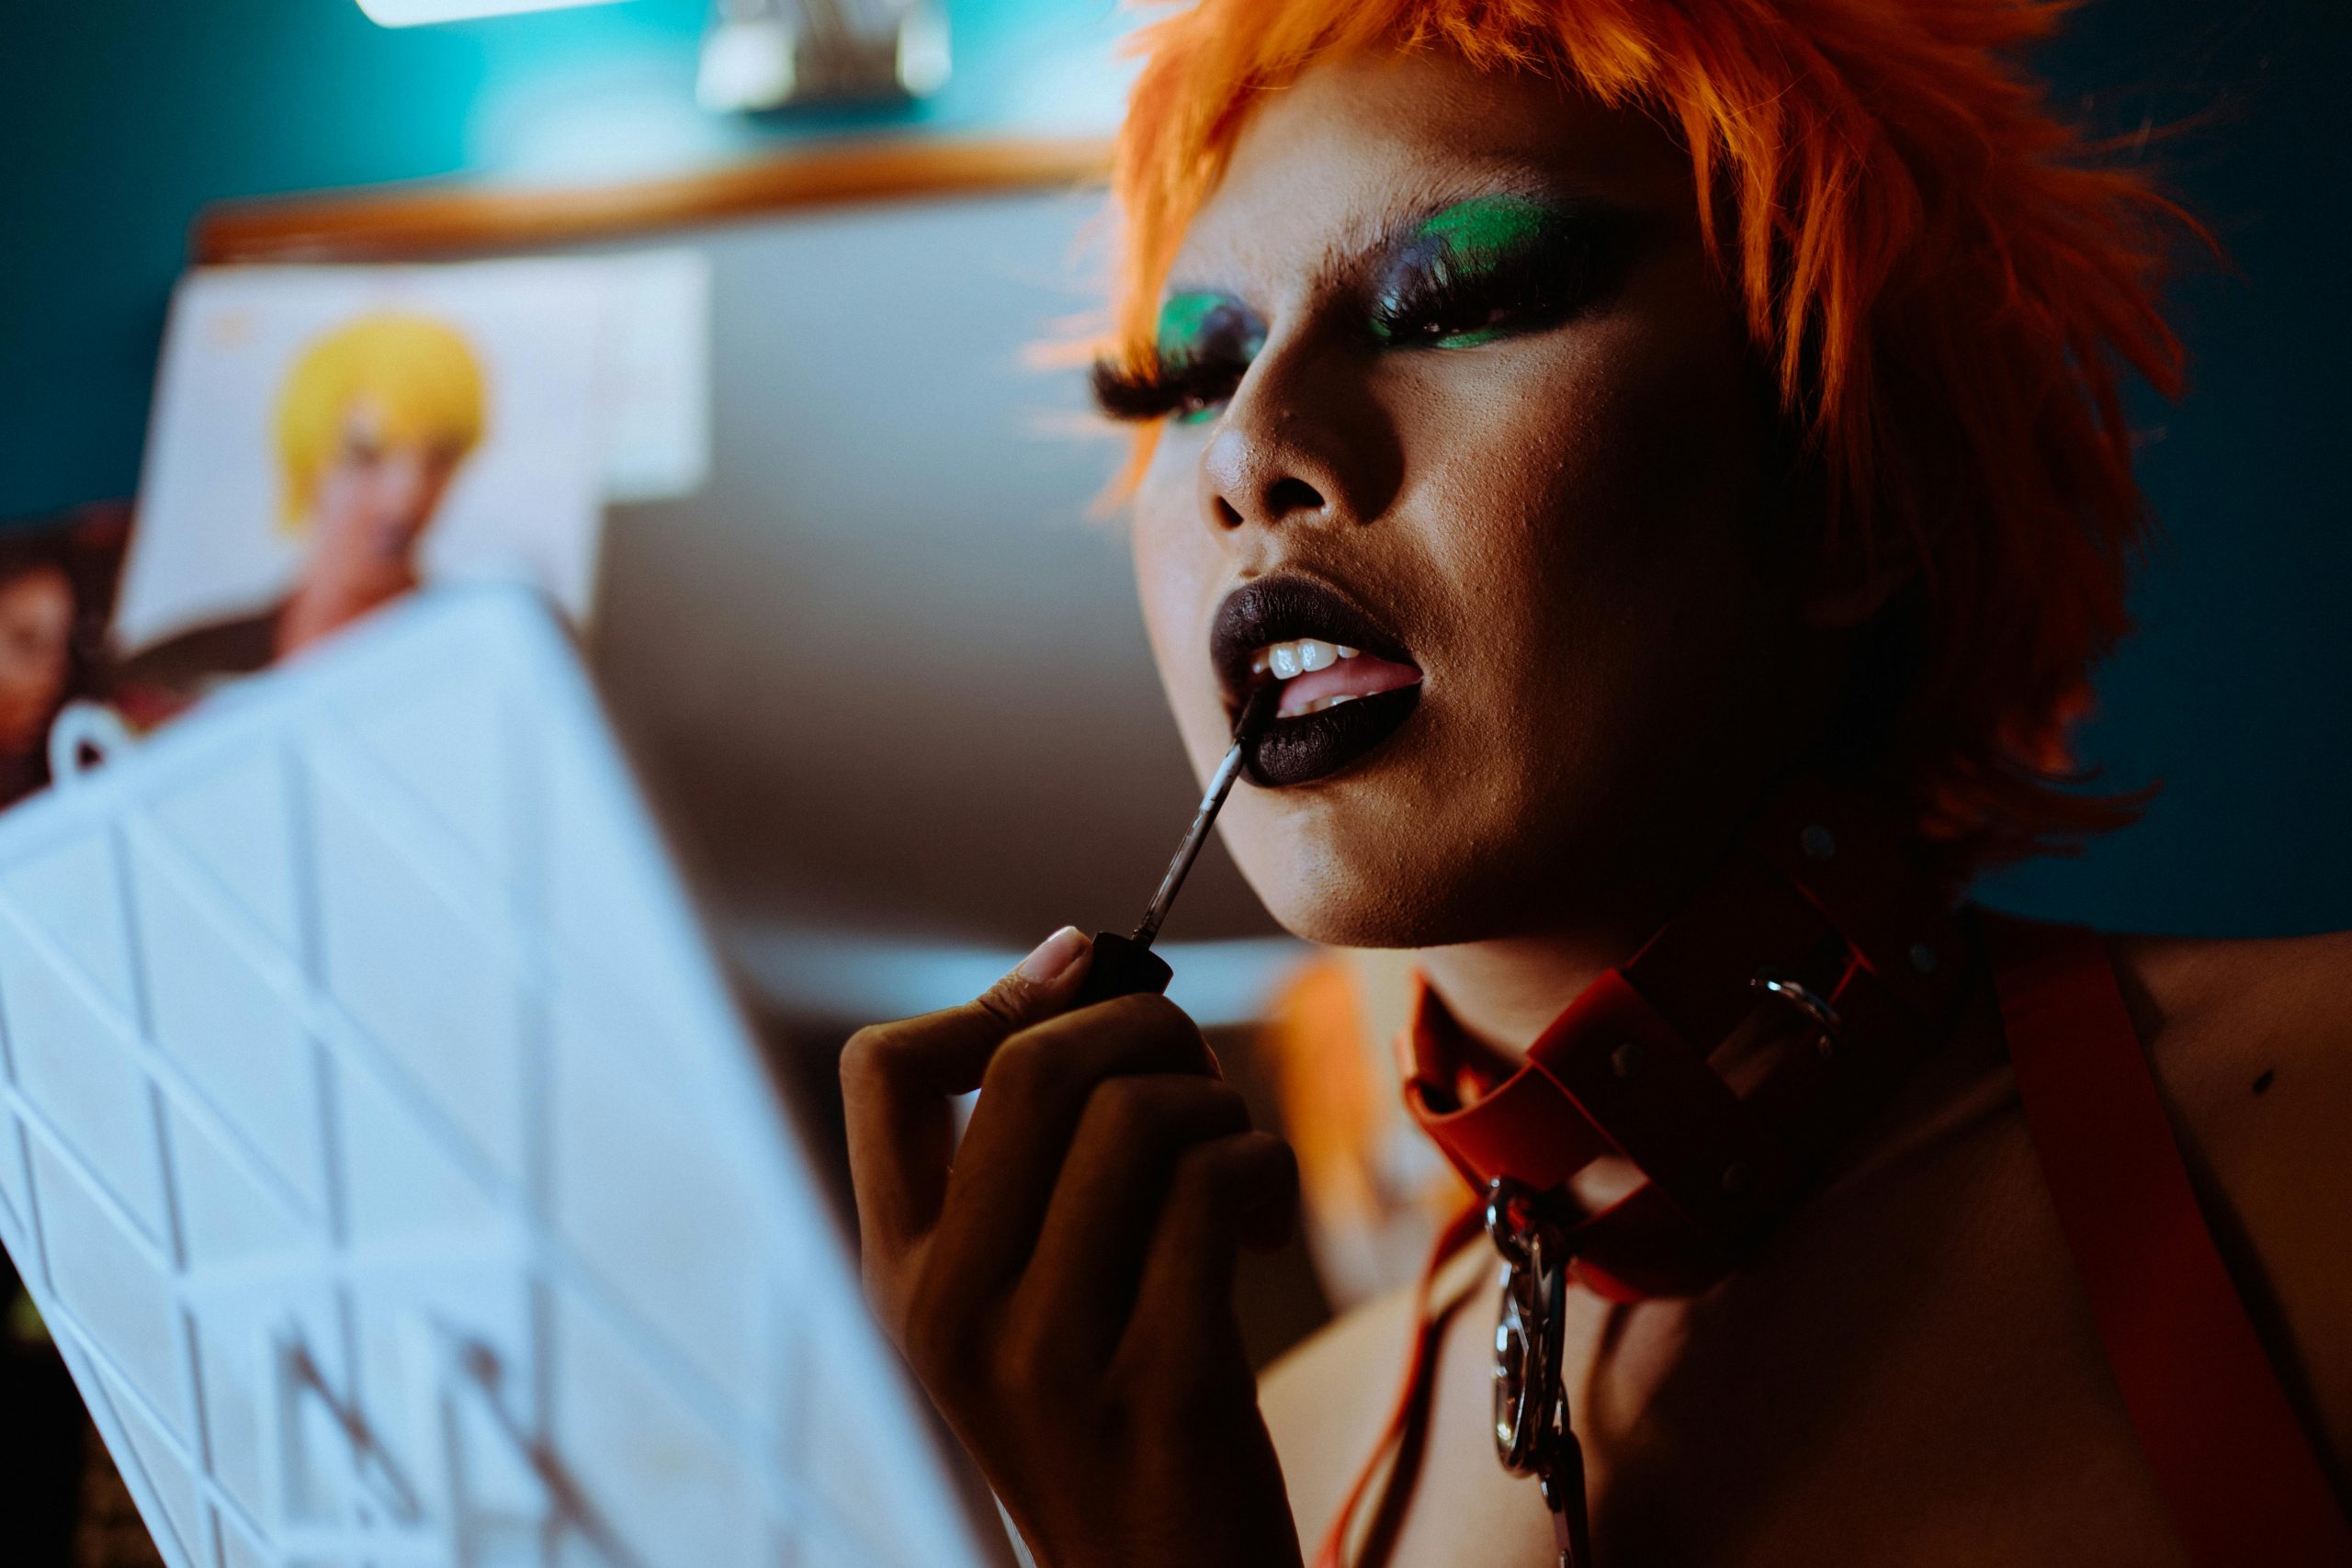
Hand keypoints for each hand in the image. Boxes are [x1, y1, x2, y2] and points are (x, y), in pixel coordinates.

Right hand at [841, 927, 1305, 1567]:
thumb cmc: (1109, 1417)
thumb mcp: (1015, 1299)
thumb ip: (1019, 1163)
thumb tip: (1069, 961)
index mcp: (902, 1275)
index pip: (882, 1067)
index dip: (996, 995)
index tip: (1082, 982)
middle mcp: (949, 1310)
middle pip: (1035, 1062)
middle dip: (1145, 1026)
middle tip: (1194, 1080)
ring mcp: (1046, 1355)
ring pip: (1138, 1113)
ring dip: (1219, 1105)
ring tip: (1236, 1168)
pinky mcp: (1159, 1386)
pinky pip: (1215, 1188)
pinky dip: (1266, 1171)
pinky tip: (1268, 1224)